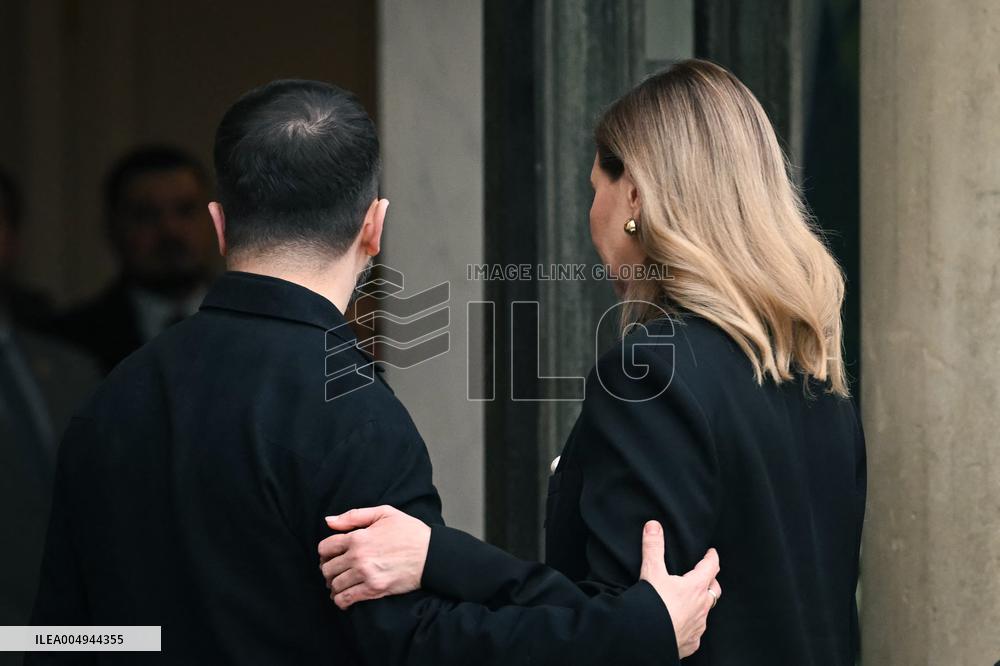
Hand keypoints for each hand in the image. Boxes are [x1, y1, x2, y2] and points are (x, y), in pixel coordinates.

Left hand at [318, 505, 429, 609]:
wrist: (432, 554)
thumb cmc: (410, 531)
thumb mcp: (384, 513)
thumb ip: (354, 516)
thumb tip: (329, 521)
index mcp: (358, 537)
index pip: (325, 547)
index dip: (325, 552)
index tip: (331, 555)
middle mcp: (358, 557)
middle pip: (327, 568)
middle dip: (328, 569)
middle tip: (335, 570)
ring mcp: (366, 575)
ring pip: (335, 585)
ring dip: (334, 585)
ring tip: (339, 583)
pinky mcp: (374, 590)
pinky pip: (346, 599)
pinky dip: (340, 600)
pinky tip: (343, 597)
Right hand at [639, 521, 720, 658]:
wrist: (648, 638)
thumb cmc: (653, 605)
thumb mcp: (652, 571)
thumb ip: (653, 547)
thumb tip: (654, 525)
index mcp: (695, 587)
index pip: (711, 567)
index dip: (712, 558)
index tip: (712, 552)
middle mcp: (701, 606)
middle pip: (714, 590)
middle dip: (711, 580)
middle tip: (706, 574)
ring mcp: (698, 626)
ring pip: (707, 611)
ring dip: (702, 603)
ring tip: (693, 599)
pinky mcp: (691, 641)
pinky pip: (697, 631)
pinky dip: (693, 624)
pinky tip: (684, 624)